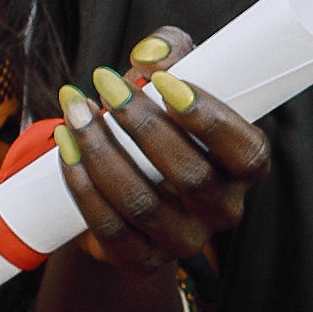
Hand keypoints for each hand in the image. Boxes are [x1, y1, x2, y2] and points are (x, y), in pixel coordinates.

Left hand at [47, 35, 266, 282]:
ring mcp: (183, 240)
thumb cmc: (160, 125)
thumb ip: (172, 54)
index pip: (247, 152)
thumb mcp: (172, 83)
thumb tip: (152, 53)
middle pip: (191, 175)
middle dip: (142, 125)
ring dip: (101, 150)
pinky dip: (82, 185)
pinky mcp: (141, 259)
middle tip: (104, 84)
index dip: (209, 118)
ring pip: (142, 202)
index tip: (164, 81)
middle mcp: (223, 210)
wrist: (129, 191)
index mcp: (244, 169)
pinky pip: (109, 228)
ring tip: (74, 109)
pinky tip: (65, 148)